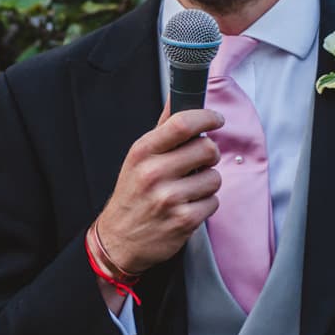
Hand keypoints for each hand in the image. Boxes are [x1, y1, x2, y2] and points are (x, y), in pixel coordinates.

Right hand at [94, 107, 223, 276]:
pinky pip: (214, 202)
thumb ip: (163, 129)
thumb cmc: (133, 194)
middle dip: (210, 154)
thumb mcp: (138, 158)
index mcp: (142, 152)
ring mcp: (169, 198)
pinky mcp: (184, 221)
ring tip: (190, 189)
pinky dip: (206, 204)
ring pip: (214, 177)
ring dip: (207, 182)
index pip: (182, 123)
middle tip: (201, 161)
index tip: (215, 119)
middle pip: (206, 149)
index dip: (206, 117)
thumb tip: (178, 95)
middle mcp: (154, 173)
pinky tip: (188, 207)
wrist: (118, 239)